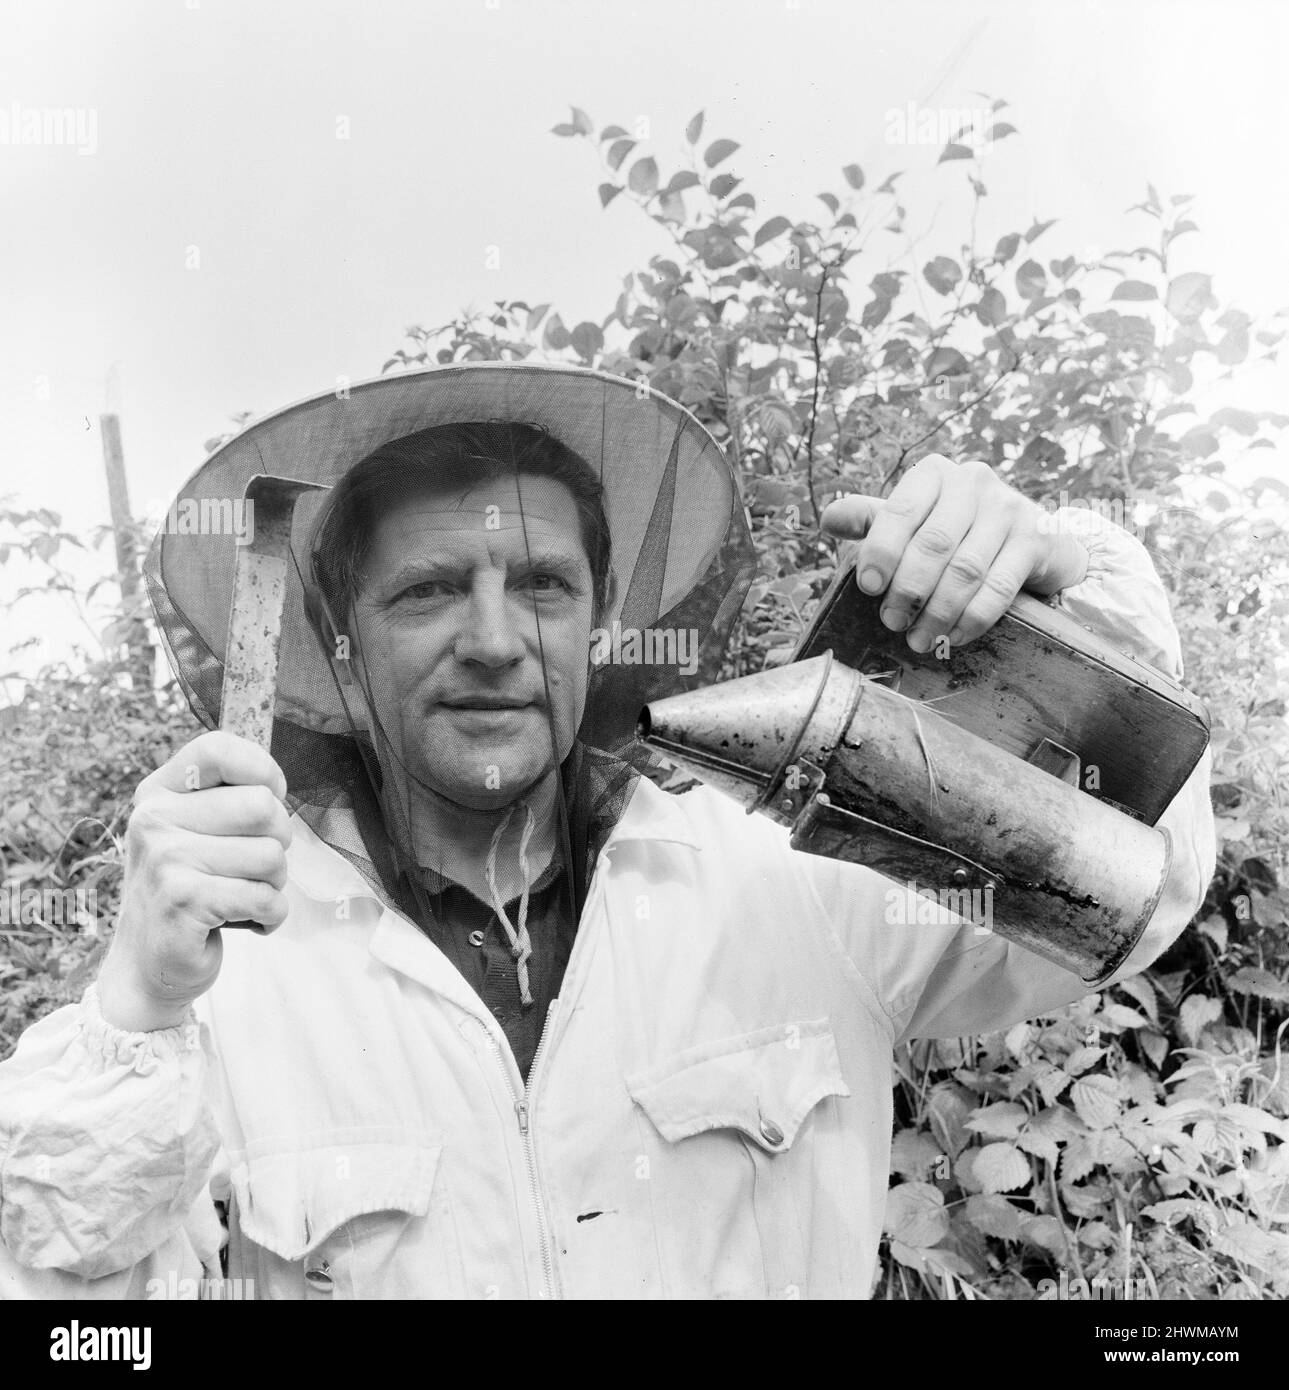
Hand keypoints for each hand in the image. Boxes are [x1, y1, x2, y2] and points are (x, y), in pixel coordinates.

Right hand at [96, 731, 291, 1031]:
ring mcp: (165, 860)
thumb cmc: (190, 890)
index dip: (263, 771)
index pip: (219, 749)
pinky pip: (266, 898)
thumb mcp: (196, 832)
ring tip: (241, 896)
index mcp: (159, 793)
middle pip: (264, 807)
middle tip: (252, 868)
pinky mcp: (184, 902)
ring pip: (272, 856)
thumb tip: (276, 782)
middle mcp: (155, 820)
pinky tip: (244, 921)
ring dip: (273, 885)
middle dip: (278, 843)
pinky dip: (270, 916)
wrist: (148, 965)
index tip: (269, 798)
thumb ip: (230, 798)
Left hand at [819, 454, 1088, 652]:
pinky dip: (973, 618)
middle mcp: (973, 482)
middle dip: (908, 590)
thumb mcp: (915, 518)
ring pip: (966, 570)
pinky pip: (999, 588)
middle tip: (892, 622)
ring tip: (918, 638)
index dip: (881, 551)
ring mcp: (1008, 509)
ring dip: (937, 612)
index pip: (900, 511)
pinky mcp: (1036, 540)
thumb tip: (829, 519)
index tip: (868, 587)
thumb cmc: (958, 530)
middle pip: (933, 544)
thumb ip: (874, 520)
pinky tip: (954, 637)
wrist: (1034, 538)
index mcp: (934, 474)